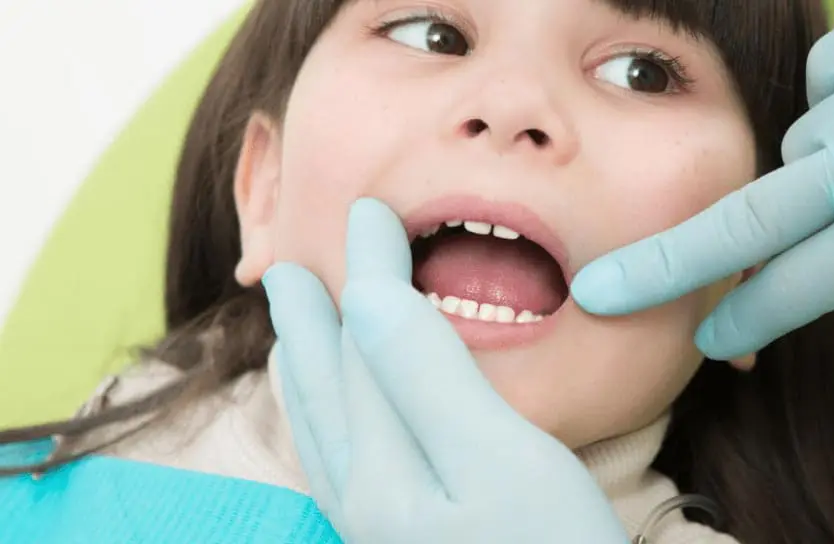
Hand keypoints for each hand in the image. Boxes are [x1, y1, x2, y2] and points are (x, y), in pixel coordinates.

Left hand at [263, 199, 625, 542]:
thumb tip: (360, 297)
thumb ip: (425, 377)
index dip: (366, 271)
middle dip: (310, 322)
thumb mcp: (500, 461)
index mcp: (381, 473)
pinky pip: (347, 470)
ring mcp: (385, 535)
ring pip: (326, 435)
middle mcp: (366, 505)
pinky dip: (335, 427)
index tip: (372, 209)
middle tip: (286, 268)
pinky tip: (351, 431)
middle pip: (325, 392)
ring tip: (296, 339)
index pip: (363, 344)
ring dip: (311, 375)